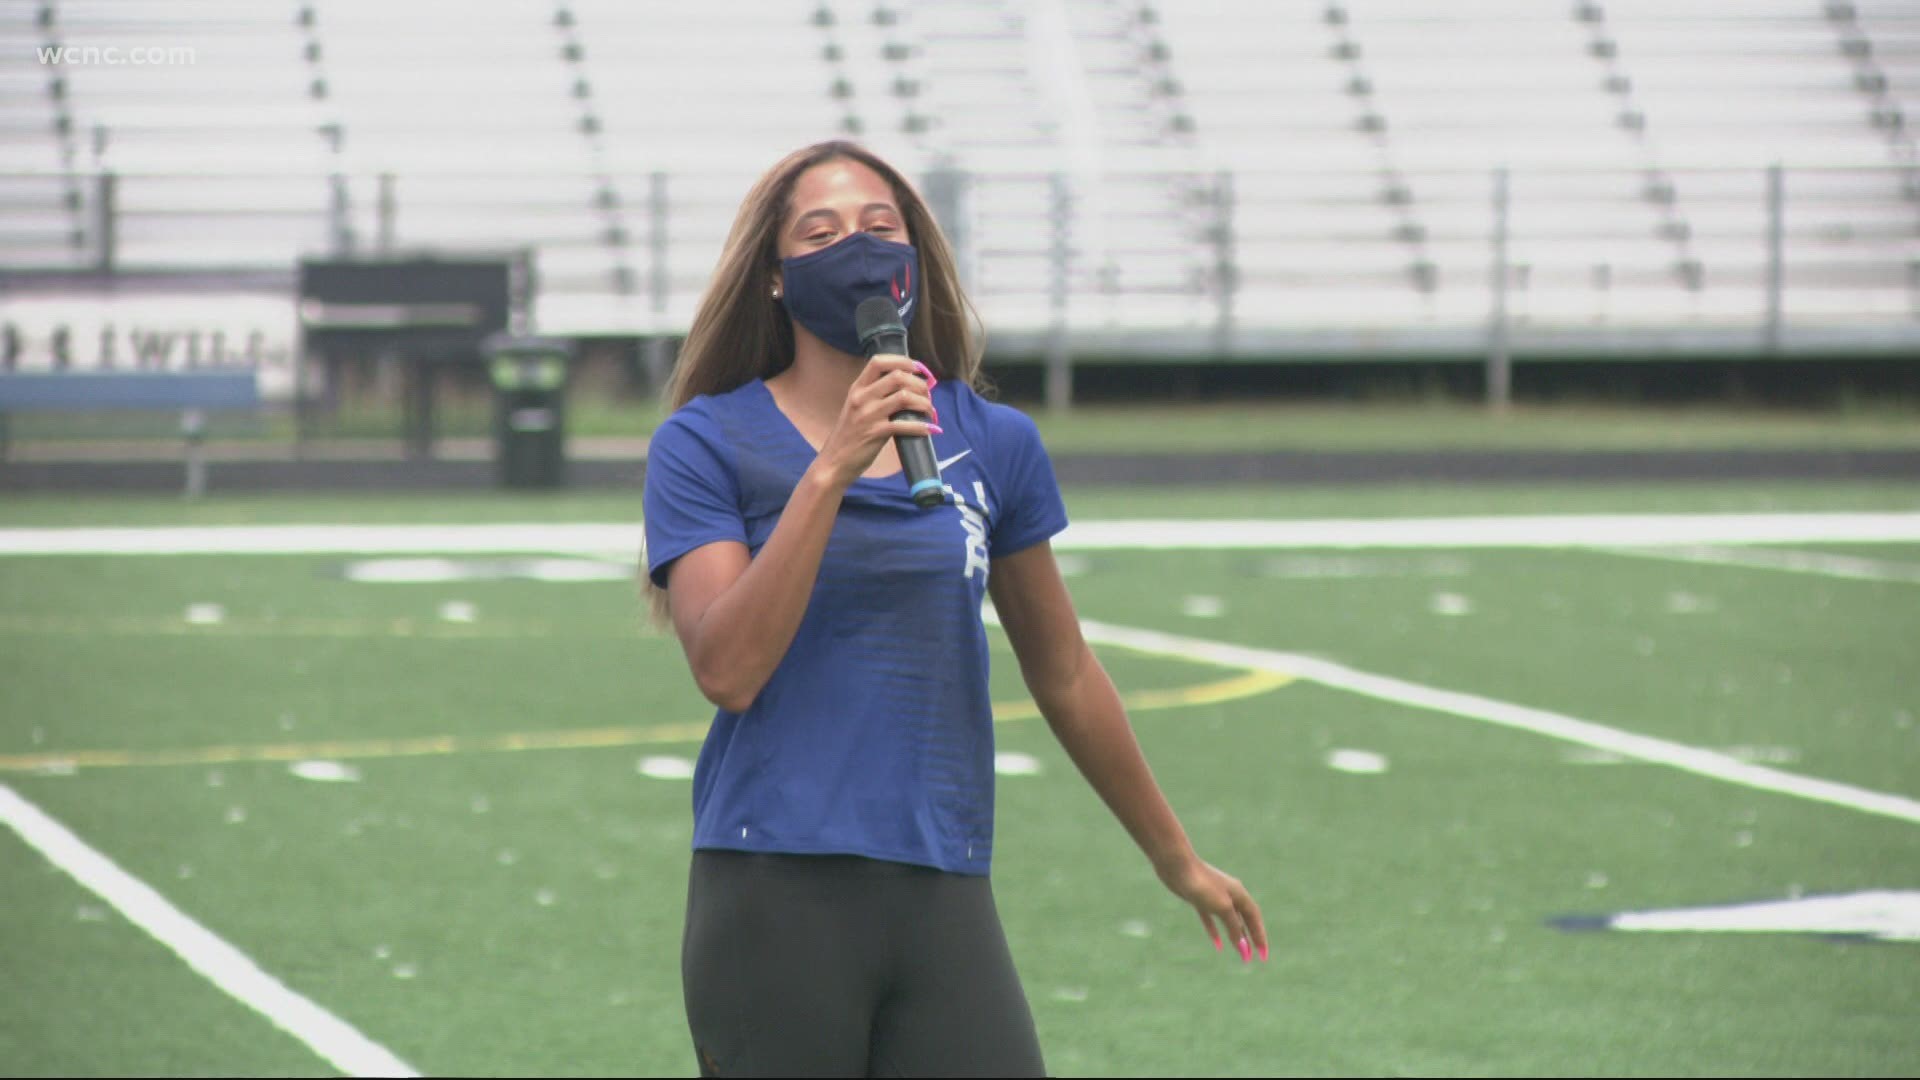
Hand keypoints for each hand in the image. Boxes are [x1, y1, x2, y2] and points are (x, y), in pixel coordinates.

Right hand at [812, 354, 938, 488]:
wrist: (834, 462)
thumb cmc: (850, 435)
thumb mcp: (858, 408)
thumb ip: (876, 395)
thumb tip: (908, 388)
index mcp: (857, 388)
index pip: (878, 361)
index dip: (902, 361)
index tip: (918, 368)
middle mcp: (862, 397)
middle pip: (897, 377)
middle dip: (919, 384)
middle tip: (928, 395)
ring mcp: (868, 415)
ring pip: (904, 397)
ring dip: (923, 402)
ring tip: (930, 411)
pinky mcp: (875, 433)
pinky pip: (905, 425)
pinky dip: (922, 426)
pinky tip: (930, 429)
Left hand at [1159, 854, 1267, 963]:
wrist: (1176, 866)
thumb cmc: (1202, 885)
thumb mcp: (1222, 908)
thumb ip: (1234, 926)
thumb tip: (1244, 947)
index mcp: (1239, 894)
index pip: (1255, 919)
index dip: (1260, 937)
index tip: (1263, 956)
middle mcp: (1230, 894)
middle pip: (1245, 920)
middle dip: (1251, 939)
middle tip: (1256, 958)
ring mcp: (1214, 896)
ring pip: (1230, 920)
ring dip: (1236, 936)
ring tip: (1242, 953)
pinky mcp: (1200, 899)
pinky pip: (1212, 919)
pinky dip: (1216, 931)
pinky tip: (1217, 944)